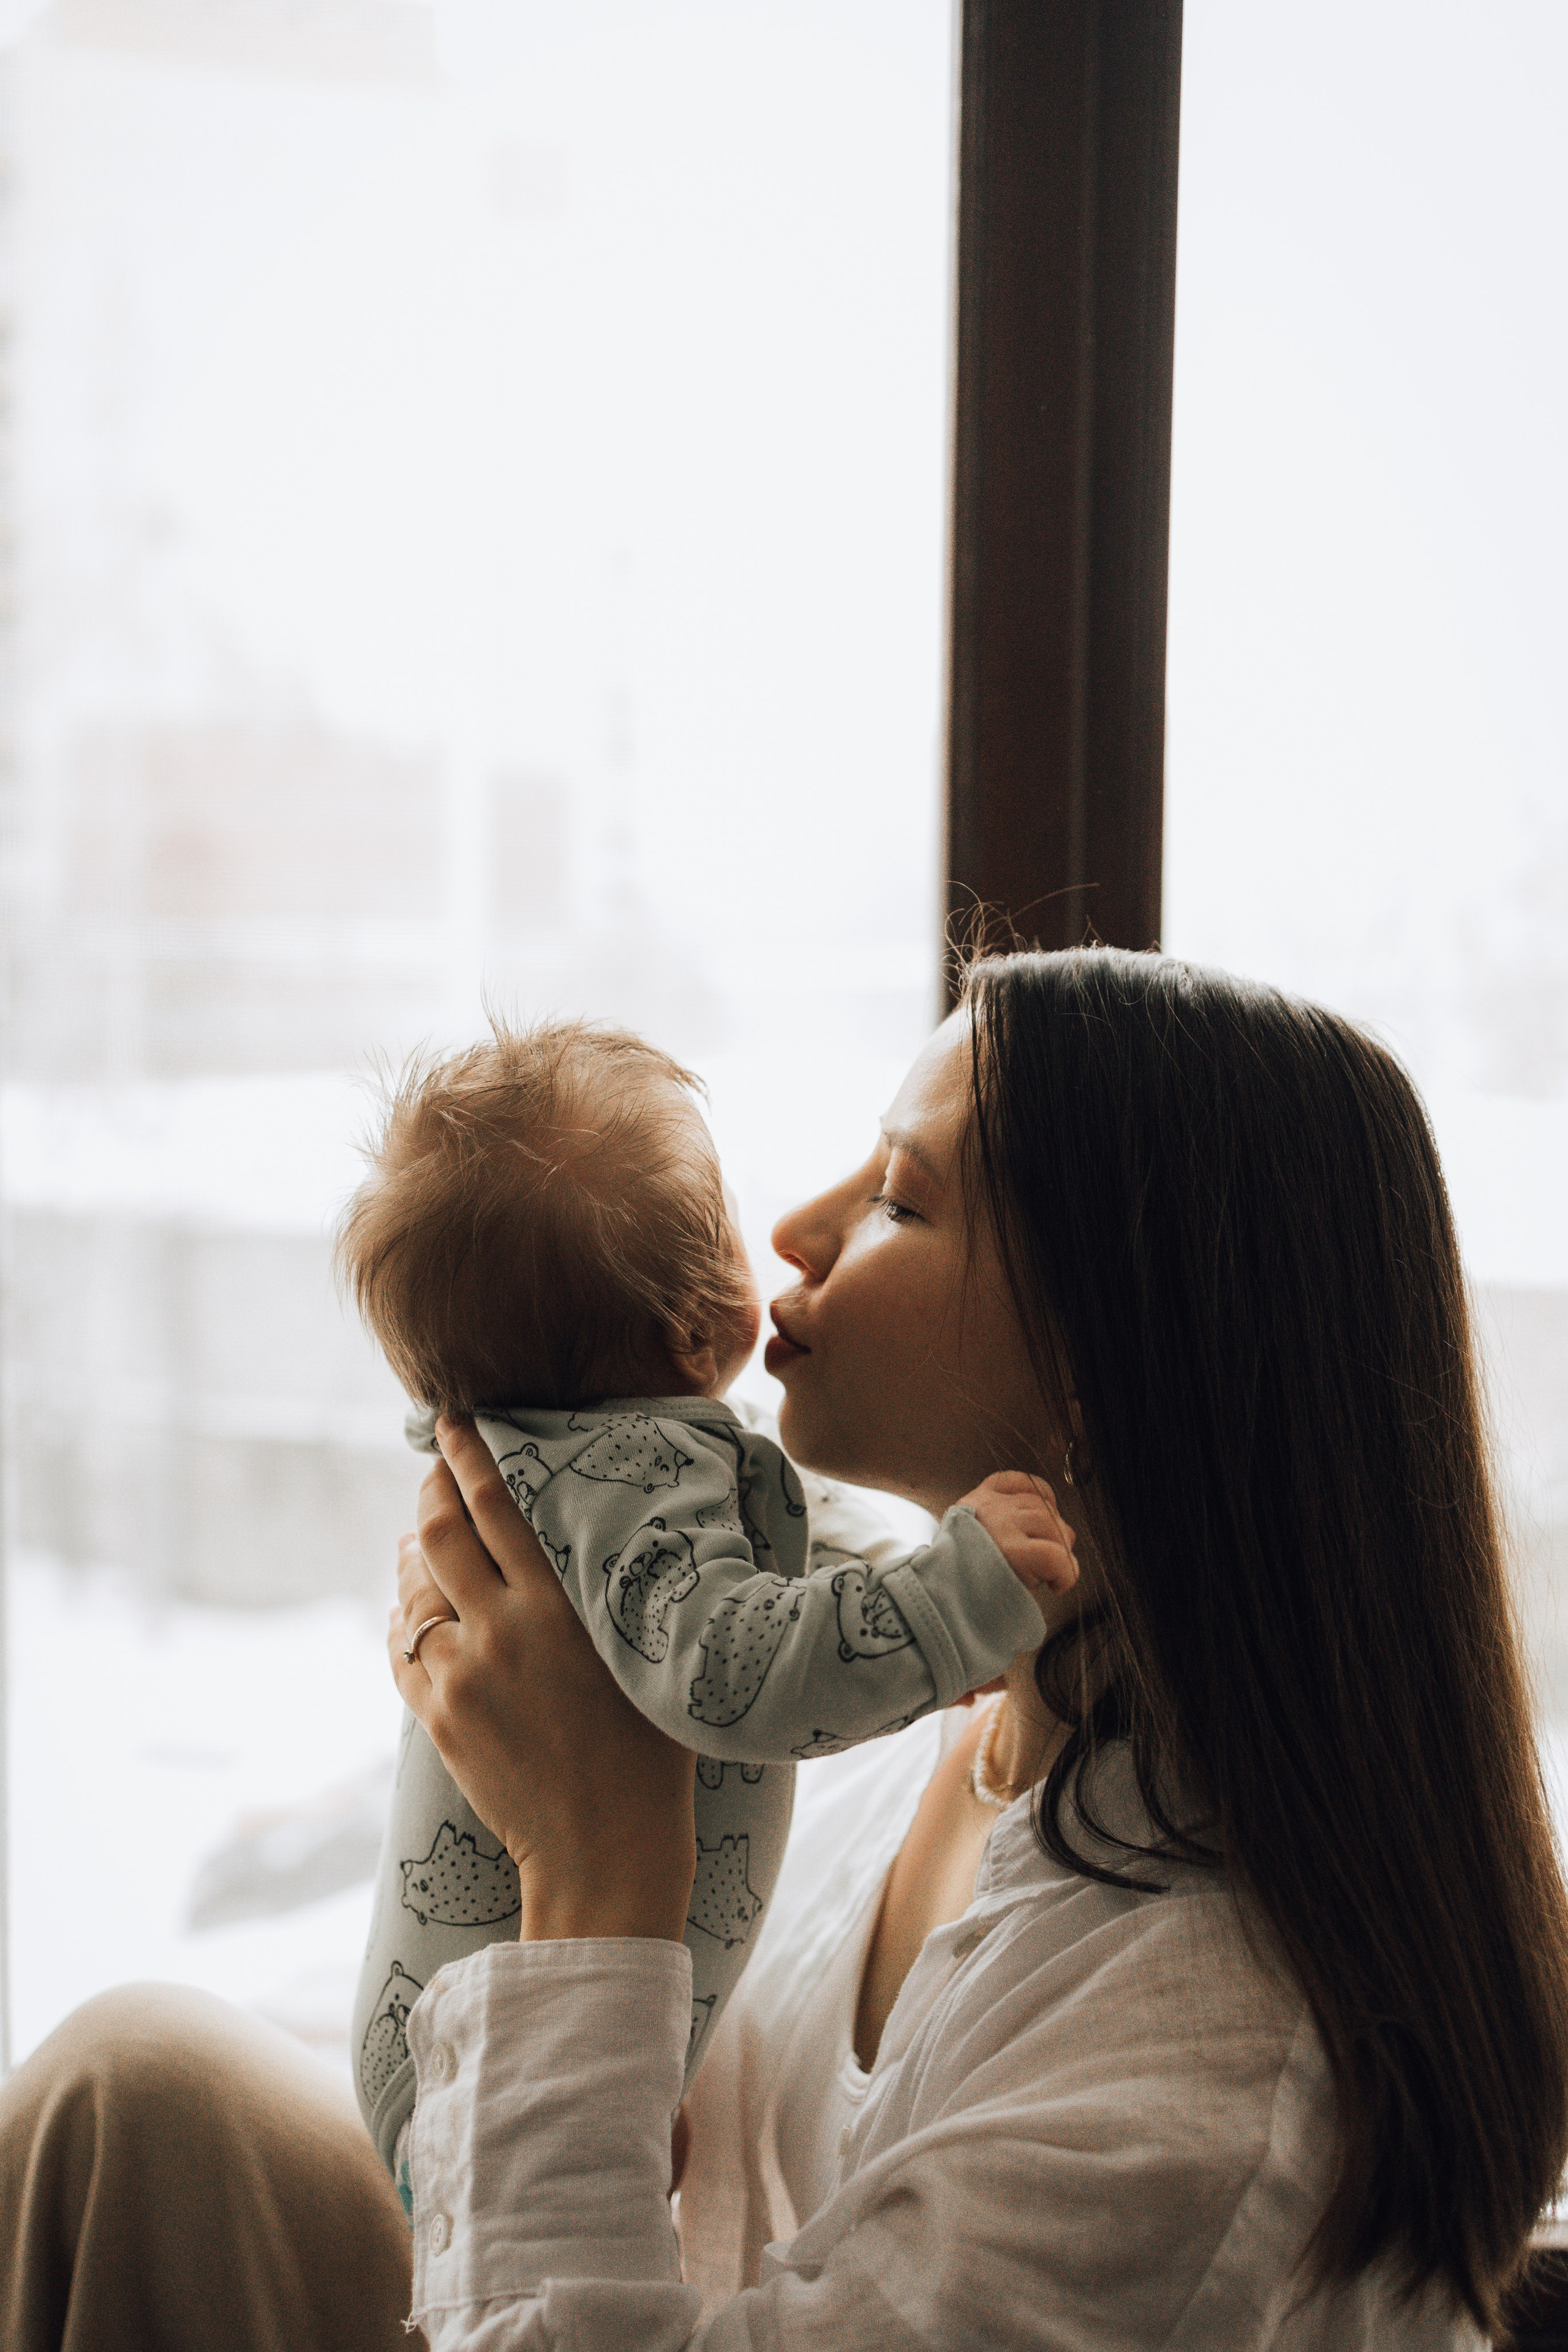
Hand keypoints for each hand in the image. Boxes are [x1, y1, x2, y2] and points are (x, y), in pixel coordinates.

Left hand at [389, 1416, 696, 1943]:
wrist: (605, 1849)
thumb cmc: (648, 1753)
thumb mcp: (636, 1652)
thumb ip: (599, 1594)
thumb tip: (570, 1540)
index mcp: (559, 1607)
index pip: (498, 1505)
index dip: (468, 1456)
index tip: (452, 1421)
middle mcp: (502, 1631)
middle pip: (440, 1534)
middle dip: (429, 1490)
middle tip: (432, 1465)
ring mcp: (462, 1676)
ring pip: (414, 1591)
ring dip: (413, 1557)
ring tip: (420, 1541)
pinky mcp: (437, 1719)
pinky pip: (402, 1648)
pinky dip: (405, 1620)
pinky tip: (414, 1611)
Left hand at [958, 1471, 1078, 1602]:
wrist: (939, 1572)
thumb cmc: (973, 1586)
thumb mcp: (1009, 1593)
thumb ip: (1039, 1578)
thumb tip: (1060, 1567)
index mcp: (1007, 1550)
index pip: (1055, 1556)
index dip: (1067, 1574)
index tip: (1058, 1586)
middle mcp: (1001, 1520)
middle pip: (1053, 1526)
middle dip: (1061, 1550)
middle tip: (1050, 1567)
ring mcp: (993, 1503)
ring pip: (1043, 1504)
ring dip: (1052, 1526)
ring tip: (1043, 1543)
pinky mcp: (985, 1491)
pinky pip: (1020, 1480)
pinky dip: (1037, 1490)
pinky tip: (1044, 1505)